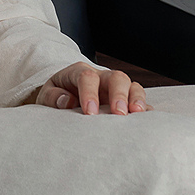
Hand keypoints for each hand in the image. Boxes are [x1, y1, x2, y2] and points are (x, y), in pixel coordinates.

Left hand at [30, 61, 147, 115]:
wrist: (62, 99)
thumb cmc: (55, 97)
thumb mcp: (46, 95)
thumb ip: (52, 97)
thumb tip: (67, 101)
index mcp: (79, 72)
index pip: (87, 77)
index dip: (89, 93)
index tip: (89, 113)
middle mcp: (101, 77)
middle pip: (116, 77)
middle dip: (118, 94)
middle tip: (118, 113)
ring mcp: (115, 89)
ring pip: (132, 86)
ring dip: (136, 99)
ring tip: (137, 114)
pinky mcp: (125, 101)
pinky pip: (140, 102)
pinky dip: (146, 110)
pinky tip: (148, 121)